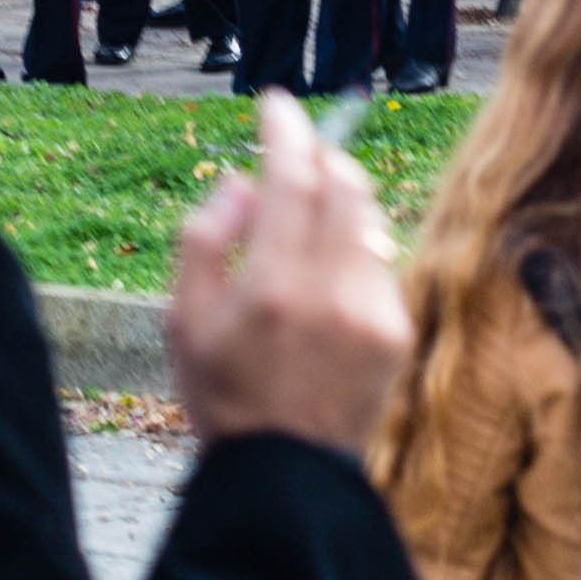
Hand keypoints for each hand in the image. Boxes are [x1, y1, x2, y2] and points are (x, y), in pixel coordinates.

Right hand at [165, 92, 407, 450]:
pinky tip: (326, 275)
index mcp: (271, 287)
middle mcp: (329, 292)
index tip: (277, 103)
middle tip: (295, 153)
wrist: (285, 476)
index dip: (286, 130)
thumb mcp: (184, 322)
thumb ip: (205, 240)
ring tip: (305, 216)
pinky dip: (355, 248)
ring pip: (368, 218)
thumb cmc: (222, 395)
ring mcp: (371, 311)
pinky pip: (380, 261)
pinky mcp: (396, 331)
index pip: (290, 178)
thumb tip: (242, 181)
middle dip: (320, 156)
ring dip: (340, 199)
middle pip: (343, 184)